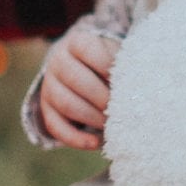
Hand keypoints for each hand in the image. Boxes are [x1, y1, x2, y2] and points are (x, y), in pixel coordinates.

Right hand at [38, 23, 118, 148]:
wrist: (78, 67)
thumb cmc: (105, 63)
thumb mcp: (113, 54)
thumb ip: (122, 64)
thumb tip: (140, 85)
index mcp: (76, 43)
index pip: (88, 50)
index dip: (108, 66)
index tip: (126, 80)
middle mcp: (58, 62)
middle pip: (76, 79)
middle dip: (102, 97)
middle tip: (122, 109)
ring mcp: (49, 86)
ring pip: (66, 104)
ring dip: (92, 118)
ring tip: (112, 125)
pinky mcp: (46, 109)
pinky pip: (56, 126)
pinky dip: (77, 138)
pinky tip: (97, 143)